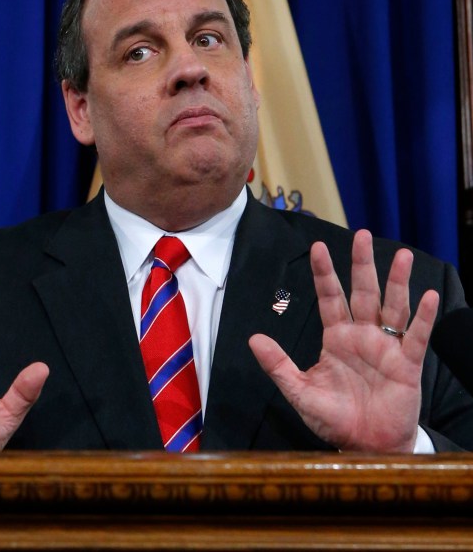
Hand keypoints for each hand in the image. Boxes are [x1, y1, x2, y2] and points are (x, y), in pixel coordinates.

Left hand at [248, 230, 438, 451]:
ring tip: (403, 255)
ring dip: (398, 281)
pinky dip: (423, 316)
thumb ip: (278, 365)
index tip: (317, 247)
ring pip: (393, 307)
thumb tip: (253, 338)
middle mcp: (362, 336)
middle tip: (363, 234)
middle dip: (362, 264)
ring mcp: (386, 347)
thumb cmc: (333, 417)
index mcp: (336, 337)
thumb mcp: (299, 391)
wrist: (363, 446)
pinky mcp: (407, 364)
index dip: (324, 273)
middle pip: (363, 292)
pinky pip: (416, 336)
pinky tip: (426, 295)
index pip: (329, 297)